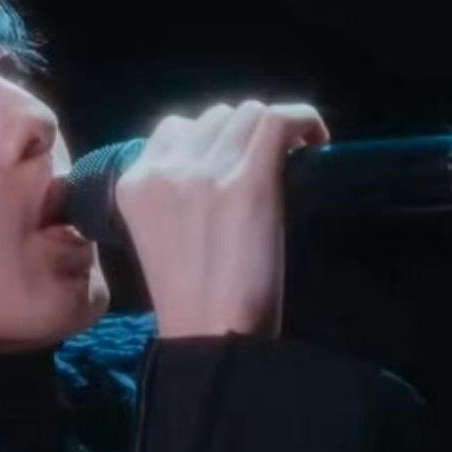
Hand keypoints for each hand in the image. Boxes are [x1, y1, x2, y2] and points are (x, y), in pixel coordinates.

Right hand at [114, 100, 330, 338]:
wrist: (213, 338)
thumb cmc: (192, 305)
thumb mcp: (158, 239)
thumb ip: (172, 198)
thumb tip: (215, 167)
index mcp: (134, 184)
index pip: (173, 129)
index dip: (210, 141)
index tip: (231, 163)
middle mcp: (166, 169)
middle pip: (213, 117)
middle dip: (240, 136)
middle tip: (263, 167)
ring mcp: (207, 171)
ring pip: (248, 113)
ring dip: (271, 131)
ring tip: (290, 157)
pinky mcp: (249, 180)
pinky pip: (280, 120)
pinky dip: (304, 120)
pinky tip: (317, 141)